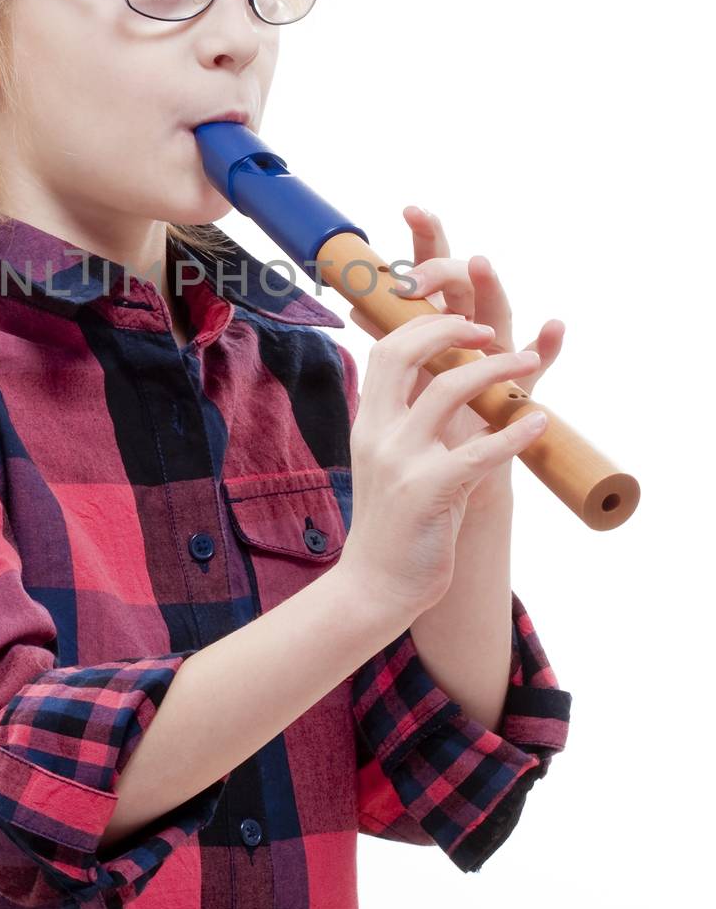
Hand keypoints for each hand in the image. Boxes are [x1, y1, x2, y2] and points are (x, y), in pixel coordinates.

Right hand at [340, 312, 548, 625]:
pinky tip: (538, 422)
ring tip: (529, 364)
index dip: (425, 325)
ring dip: (496, 370)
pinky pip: (480, 451)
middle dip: (452, 330)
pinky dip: (515, 433)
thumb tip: (450, 385)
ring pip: (449, 390)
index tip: (464, 323)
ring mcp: (401, 460)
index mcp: (369, 422)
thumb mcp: (391, 462)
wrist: (376, 585)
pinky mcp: (428, 491)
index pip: (387, 349)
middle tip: (492, 331)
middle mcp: (378, 432)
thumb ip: (409, 423)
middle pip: (406, 352)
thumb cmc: (395, 524)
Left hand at [349, 206, 563, 503]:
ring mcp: (499, 358)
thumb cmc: (429, 426)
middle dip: (442, 265)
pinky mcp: (518, 393)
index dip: (425, 239)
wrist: (452, 485)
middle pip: (462, 284)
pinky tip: (553, 326)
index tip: (411, 208)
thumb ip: (393, 337)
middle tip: (413, 273)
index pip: (432, 272)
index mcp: (441, 324)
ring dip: (489, 287)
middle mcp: (473, 332)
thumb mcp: (406, 378)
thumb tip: (355, 303)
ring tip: (479, 262)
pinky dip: (548, 346)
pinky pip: (539, 366)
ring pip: (496, 313)